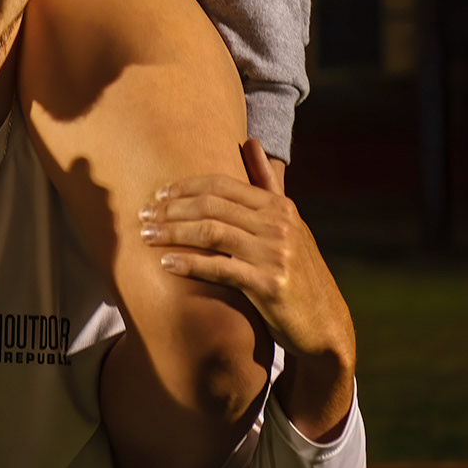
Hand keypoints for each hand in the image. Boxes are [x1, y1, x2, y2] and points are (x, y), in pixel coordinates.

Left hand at [138, 138, 355, 441]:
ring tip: (146, 237)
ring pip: (211, 232)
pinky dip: (189, 264)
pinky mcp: (270, 284)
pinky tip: (166, 264)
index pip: (222, 185)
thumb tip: (252, 142)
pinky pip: (219, 268)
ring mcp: (275, 254)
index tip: (158, 195)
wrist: (324, 325)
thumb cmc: (297, 272)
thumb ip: (268, 184)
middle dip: (172, 209)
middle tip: (143, 216)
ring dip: (173, 232)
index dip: (185, 187)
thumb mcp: (289, 224)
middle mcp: (278, 224)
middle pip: (212, 205)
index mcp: (280, 206)